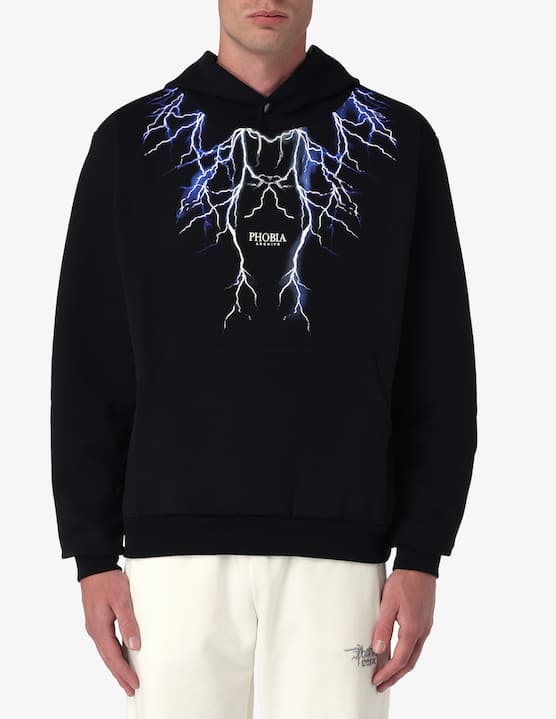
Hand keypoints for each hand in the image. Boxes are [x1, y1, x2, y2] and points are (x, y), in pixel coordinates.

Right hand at [80, 569, 140, 696]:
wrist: (94, 566)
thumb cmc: (108, 580)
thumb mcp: (121, 600)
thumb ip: (128, 622)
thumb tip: (134, 645)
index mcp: (99, 628)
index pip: (113, 657)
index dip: (124, 672)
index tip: (135, 683)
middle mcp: (95, 631)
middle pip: (108, 659)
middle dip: (120, 675)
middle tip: (132, 689)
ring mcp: (95, 626)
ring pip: (106, 652)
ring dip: (117, 666)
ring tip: (127, 679)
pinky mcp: (97, 621)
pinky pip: (106, 643)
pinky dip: (114, 654)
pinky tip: (121, 656)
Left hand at [370, 568, 435, 690]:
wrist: (420, 566)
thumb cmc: (404, 582)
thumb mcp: (388, 603)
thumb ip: (383, 627)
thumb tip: (379, 650)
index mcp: (412, 630)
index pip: (400, 659)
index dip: (388, 673)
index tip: (376, 680)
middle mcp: (422, 632)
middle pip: (410, 663)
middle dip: (395, 676)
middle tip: (381, 685)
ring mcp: (425, 627)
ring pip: (414, 655)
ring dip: (401, 667)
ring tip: (388, 674)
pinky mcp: (425, 621)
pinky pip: (416, 645)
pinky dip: (407, 655)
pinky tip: (398, 654)